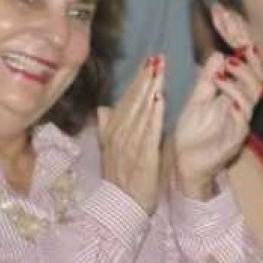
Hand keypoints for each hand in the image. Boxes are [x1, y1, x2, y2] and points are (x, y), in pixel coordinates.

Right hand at [99, 56, 164, 214]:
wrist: (121, 203)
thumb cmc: (119, 176)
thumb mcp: (108, 149)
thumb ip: (106, 127)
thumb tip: (103, 108)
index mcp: (112, 130)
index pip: (126, 100)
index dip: (137, 80)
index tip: (148, 62)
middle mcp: (119, 133)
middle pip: (134, 101)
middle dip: (146, 78)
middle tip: (158, 58)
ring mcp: (130, 143)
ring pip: (142, 111)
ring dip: (150, 90)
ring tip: (160, 71)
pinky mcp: (143, 154)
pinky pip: (149, 131)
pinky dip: (154, 114)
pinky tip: (160, 100)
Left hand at [169, 47, 262, 199]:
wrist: (186, 160)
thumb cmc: (193, 130)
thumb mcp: (198, 99)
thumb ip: (207, 79)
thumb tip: (217, 54)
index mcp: (233, 99)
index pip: (251, 76)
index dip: (252, 62)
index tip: (245, 46)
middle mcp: (240, 110)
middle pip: (256, 86)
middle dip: (246, 70)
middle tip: (230, 61)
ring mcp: (239, 125)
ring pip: (250, 102)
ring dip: (237, 86)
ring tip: (221, 78)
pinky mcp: (235, 139)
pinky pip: (242, 122)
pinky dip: (237, 108)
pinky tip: (229, 101)